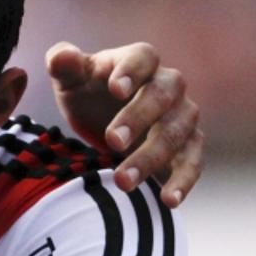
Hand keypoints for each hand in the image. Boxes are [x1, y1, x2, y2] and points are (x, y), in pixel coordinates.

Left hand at [46, 41, 202, 206]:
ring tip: (122, 181)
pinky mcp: (189, 146)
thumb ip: (62, 65)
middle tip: (112, 141)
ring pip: (177, 133)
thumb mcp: (69, 80)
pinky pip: (193, 161)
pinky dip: (183, 181)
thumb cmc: (87, 93)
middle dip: (138, 118)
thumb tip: (62, 55)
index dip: (132, 71)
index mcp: (139, 61)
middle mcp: (169, 85)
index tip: (115, 89)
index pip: (143, 57)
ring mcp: (182, 116)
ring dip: (151, 157)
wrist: (103, 121)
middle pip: (163, 96)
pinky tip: (169, 200)